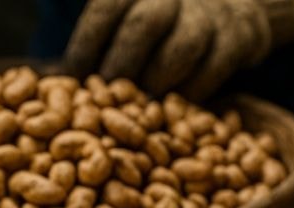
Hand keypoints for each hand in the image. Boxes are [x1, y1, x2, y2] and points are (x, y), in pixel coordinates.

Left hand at [65, 0, 293, 100]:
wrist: (236, 6)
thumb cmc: (169, 20)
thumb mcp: (133, 11)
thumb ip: (101, 34)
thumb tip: (54, 75)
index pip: (108, 8)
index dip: (87, 42)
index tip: (72, 76)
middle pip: (144, 25)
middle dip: (122, 63)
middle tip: (106, 97)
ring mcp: (209, 15)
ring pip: (182, 48)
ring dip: (158, 80)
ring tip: (141, 104)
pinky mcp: (240, 39)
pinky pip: (215, 69)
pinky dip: (194, 92)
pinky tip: (177, 110)